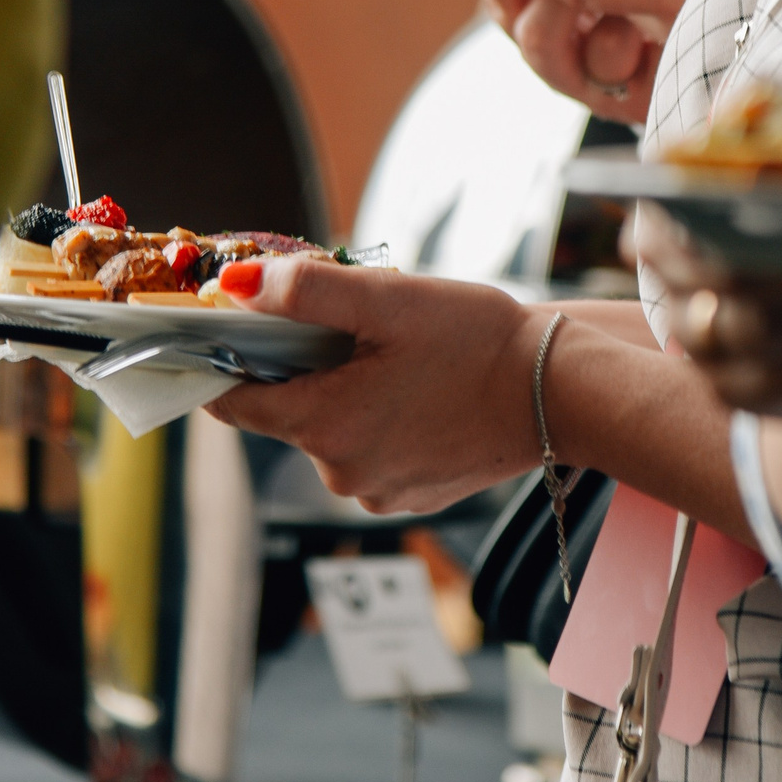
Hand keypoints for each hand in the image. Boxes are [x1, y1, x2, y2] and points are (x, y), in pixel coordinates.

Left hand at [203, 258, 541, 512]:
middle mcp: (342, 473)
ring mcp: (377, 491)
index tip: (225, 333)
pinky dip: (378, 420)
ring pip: (329, 431)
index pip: (232, 405)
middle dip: (303, 367)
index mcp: (325, 425)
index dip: (220, 365)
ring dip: (344, 393)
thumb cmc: (478, 342)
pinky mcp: (411, 496)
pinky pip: (368, 452)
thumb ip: (304, 291)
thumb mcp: (388, 299)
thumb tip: (233, 285)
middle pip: (286, 412)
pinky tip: (418, 390)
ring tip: (397, 358)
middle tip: (351, 327)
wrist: (561, 391)